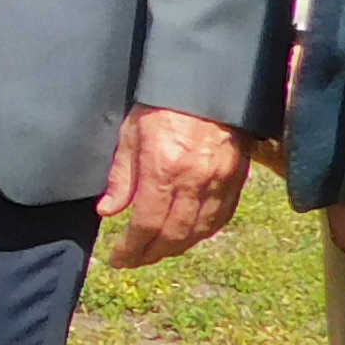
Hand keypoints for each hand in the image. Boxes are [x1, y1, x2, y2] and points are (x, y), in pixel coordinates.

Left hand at [100, 106, 249, 269]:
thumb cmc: (163, 104)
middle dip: (150, 255)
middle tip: (133, 260)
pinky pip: (220, 218)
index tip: (117, 258)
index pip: (145, 224)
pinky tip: (187, 237)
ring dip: (175, 249)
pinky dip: (201, 234)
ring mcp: (219, 183)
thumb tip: (108, 211)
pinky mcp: (236, 180)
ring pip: (198, 233)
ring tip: (155, 252)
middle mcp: (194, 183)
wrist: (208, 84)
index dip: (130, 248)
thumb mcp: (131, 133)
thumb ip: (121, 176)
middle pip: (172, 236)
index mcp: (163, 170)